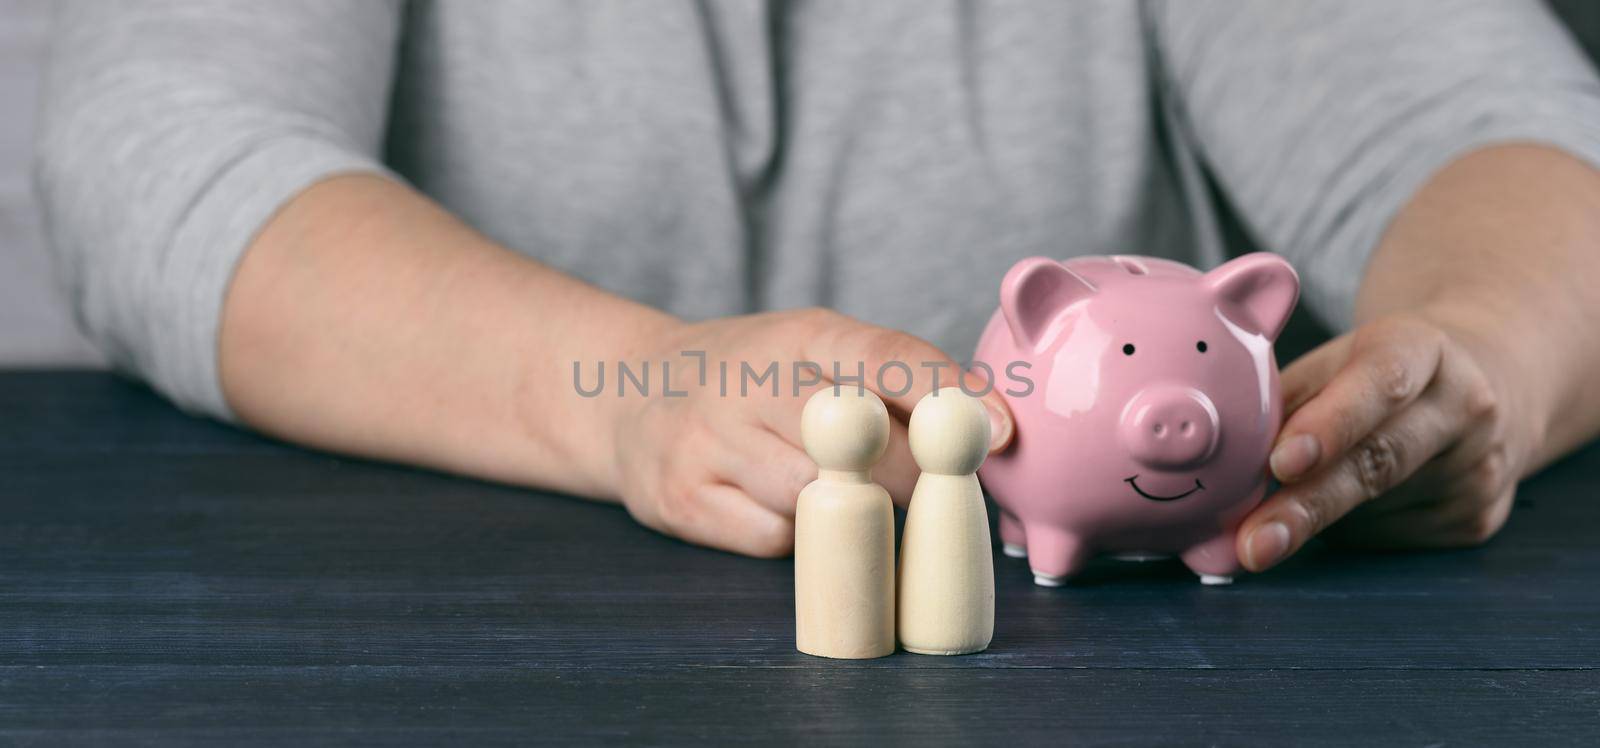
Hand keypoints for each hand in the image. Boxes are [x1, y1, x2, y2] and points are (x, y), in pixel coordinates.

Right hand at [598, 309, 1013, 556]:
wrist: (626, 393)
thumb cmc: (754, 376)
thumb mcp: (817, 349)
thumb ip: (895, 380)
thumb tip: (997, 428)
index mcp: (801, 335)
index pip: (886, 357)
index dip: (951, 396)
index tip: (1004, 433)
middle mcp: (749, 383)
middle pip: (867, 450)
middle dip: (914, 477)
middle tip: (931, 486)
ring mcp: (709, 445)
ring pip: (821, 503)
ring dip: (854, 511)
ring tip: (843, 488)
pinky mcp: (682, 501)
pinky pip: (776, 541)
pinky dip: (797, 535)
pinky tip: (779, 504)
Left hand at [1234, 309, 1534, 570]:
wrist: (1482, 385)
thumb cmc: (1374, 375)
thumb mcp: (1333, 364)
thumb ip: (1282, 404)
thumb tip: (1222, 469)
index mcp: (1423, 348)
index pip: (1381, 383)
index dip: (1331, 424)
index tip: (1282, 462)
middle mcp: (1464, 405)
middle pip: (1380, 461)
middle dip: (1309, 506)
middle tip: (1254, 542)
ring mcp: (1478, 467)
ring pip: (1374, 511)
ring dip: (1317, 517)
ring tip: (1293, 503)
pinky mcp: (1477, 518)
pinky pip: (1387, 538)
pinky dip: (1347, 531)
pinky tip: (1348, 506)